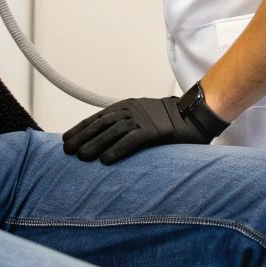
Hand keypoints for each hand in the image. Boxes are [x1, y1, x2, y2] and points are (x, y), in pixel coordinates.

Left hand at [63, 95, 224, 163]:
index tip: (66, 139)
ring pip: (114, 131)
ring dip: (96, 144)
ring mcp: (145, 119)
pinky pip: (133, 140)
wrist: (198, 115)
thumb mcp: (146, 119)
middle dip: (83, 136)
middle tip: (67, 150)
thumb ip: (130, 127)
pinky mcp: (156, 131)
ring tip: (81, 157)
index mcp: (129, 106)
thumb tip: (110, 141)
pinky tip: (106, 160)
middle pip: (102, 123)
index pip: (99, 117)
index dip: (81, 128)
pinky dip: (118, 149)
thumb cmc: (172, 121)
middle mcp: (134, 110)